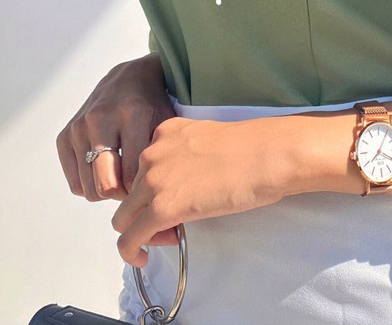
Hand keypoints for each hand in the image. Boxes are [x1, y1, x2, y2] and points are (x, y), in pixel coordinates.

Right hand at [56, 53, 175, 202]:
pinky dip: (91, 185)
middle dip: (122, 194)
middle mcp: (102, 119)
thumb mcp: (166, 124)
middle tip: (134, 187)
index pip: (131, 175)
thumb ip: (162, 156)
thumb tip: (153, 200)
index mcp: (133, 114)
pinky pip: (75, 182)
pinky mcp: (65, 136)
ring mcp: (80, 127)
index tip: (150, 186)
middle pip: (105, 184)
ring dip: (106, 191)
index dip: (142, 190)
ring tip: (122, 178)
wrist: (130, 77)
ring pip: (88, 187)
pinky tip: (107, 171)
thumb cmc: (153, 105)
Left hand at [110, 116, 291, 266]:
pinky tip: (141, 258)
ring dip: (142, 229)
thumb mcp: (208, 141)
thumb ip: (186, 157)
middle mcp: (152, 153)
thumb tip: (184, 186)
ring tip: (170, 235)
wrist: (266, 155)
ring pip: (125, 216)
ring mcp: (154, 180)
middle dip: (147, 210)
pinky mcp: (161, 208)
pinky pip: (129, 238)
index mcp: (166, 133)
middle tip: (174, 222)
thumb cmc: (252, 148)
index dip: (154, 189)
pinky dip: (131, 251)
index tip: (174, 198)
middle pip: (132, 193)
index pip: (143, 168)